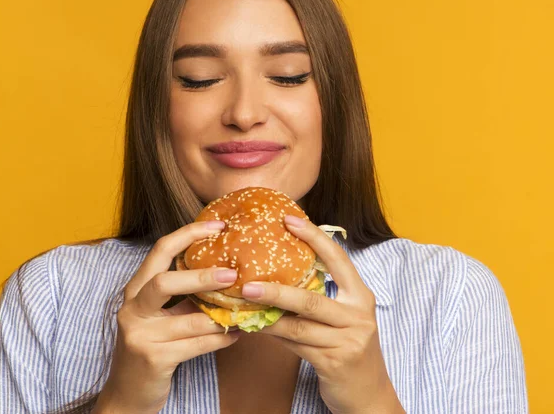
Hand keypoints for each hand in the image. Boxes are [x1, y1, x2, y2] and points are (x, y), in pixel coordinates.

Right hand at [93, 220, 241, 413]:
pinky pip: (196, 345)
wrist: (127, 393)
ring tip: (245, 310)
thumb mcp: (163, 316)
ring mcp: (140, 334)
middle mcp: (132, 308)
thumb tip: (226, 275)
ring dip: (222, 315)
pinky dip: (220, 339)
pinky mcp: (153, 358)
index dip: (188, 234)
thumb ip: (185, 296)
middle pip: (165, 281)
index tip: (218, 226)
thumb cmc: (151, 346)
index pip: (160, 250)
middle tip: (233, 275)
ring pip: (190, 318)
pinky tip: (236, 334)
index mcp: (135, 289)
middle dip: (202, 276)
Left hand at [240, 215, 403, 413]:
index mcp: (360, 296)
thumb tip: (279, 275)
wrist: (369, 394)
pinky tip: (257, 328)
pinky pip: (296, 345)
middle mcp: (357, 315)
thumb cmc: (350, 347)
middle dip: (276, 290)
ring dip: (267, 316)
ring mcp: (347, 340)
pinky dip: (274, 335)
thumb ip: (320, 297)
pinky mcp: (334, 362)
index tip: (289, 220)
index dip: (314, 237)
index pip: (338, 259)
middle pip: (310, 298)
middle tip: (247, 283)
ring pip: (298, 326)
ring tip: (244, 305)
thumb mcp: (343, 318)